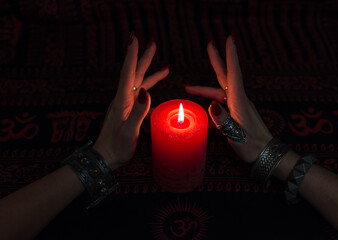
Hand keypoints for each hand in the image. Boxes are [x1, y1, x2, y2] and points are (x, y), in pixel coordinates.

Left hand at [94, 34, 168, 168]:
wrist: (105, 157)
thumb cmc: (116, 147)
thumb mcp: (128, 132)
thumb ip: (138, 112)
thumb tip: (147, 92)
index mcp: (122, 101)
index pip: (127, 73)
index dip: (132, 55)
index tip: (135, 39)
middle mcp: (123, 99)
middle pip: (135, 74)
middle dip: (143, 58)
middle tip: (152, 43)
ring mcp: (126, 105)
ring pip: (140, 83)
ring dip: (150, 72)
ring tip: (165, 67)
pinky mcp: (129, 111)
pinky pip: (141, 95)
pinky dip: (150, 88)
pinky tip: (157, 90)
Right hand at [185, 35, 271, 163]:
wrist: (267, 154)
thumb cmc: (252, 146)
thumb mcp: (236, 135)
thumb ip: (223, 120)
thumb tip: (211, 105)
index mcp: (239, 102)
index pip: (233, 75)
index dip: (230, 57)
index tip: (229, 40)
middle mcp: (239, 100)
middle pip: (225, 76)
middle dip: (217, 61)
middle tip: (210, 45)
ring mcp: (239, 106)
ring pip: (220, 92)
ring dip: (205, 88)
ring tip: (189, 88)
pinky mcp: (238, 113)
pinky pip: (222, 103)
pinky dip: (211, 102)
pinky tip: (204, 111)